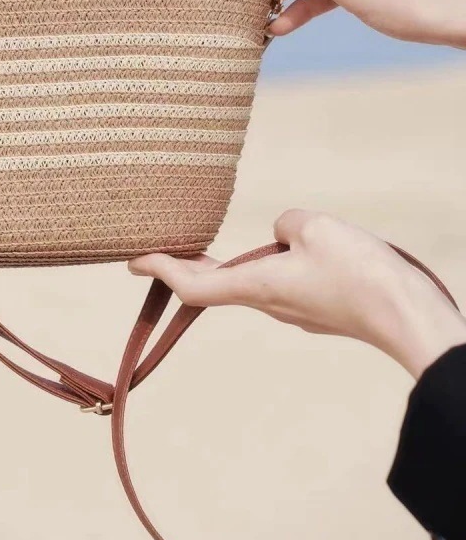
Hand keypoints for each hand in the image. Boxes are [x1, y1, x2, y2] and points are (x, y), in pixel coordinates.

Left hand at [128, 210, 465, 379]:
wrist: (406, 315)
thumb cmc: (358, 272)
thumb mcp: (312, 228)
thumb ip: (285, 225)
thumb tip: (282, 236)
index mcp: (255, 285)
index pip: (193, 283)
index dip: (160, 270)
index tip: (133, 262)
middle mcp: (268, 303)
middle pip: (216, 284)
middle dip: (188, 266)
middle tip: (165, 251)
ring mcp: (292, 310)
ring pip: (250, 282)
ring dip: (229, 264)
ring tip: (212, 246)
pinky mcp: (315, 310)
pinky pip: (279, 284)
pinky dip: (265, 267)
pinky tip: (281, 252)